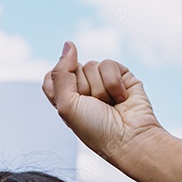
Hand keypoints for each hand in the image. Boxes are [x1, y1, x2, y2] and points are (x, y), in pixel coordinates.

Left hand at [42, 43, 163, 160]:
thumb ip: (60, 73)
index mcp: (66, 99)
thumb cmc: (96, 129)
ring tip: (109, 105)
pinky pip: (108, 64)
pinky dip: (113, 83)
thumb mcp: (66, 105)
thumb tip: (69, 44)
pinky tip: (121, 98)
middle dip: (82, 88)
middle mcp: (83, 89)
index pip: (52, 77)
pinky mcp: (121, 75)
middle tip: (94, 106)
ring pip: (91, 65)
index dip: (61, 84)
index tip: (72, 101)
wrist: (129, 138)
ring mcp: (102, 81)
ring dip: (100, 88)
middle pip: (71, 68)